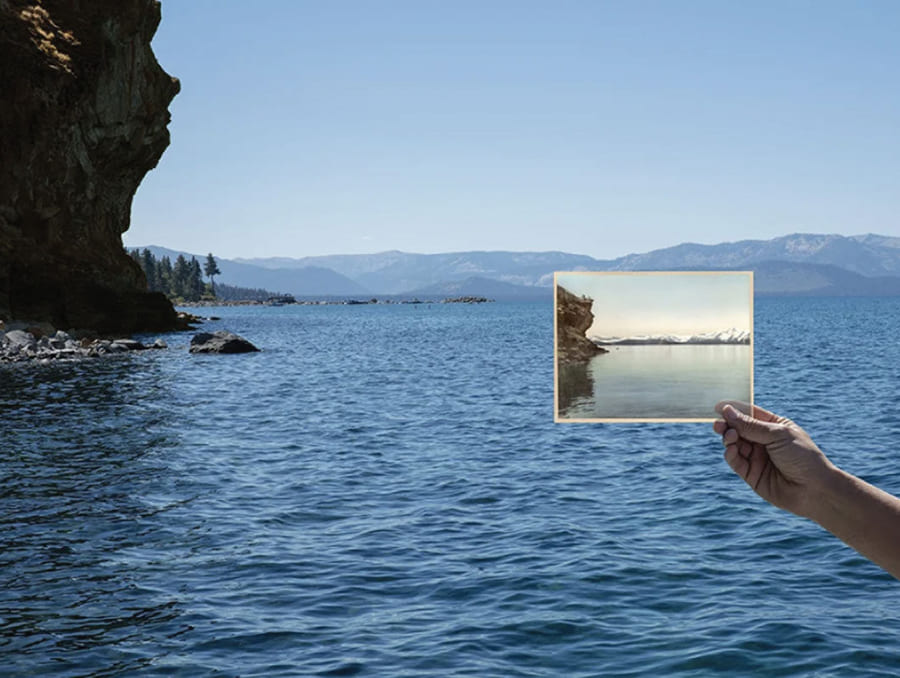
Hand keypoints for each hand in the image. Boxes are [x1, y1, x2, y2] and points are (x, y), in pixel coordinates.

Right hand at [713, 401, 835, 518]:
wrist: (815, 490)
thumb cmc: (803, 457)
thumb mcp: (777, 435)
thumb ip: (750, 425)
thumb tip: (727, 411)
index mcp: (773, 427)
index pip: (750, 414)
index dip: (734, 409)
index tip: (718, 406)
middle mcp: (763, 441)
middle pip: (738, 429)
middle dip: (727, 425)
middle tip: (718, 424)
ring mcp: (757, 458)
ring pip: (734, 444)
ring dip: (728, 438)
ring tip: (730, 436)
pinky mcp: (751, 474)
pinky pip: (736, 462)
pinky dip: (730, 454)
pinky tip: (732, 450)